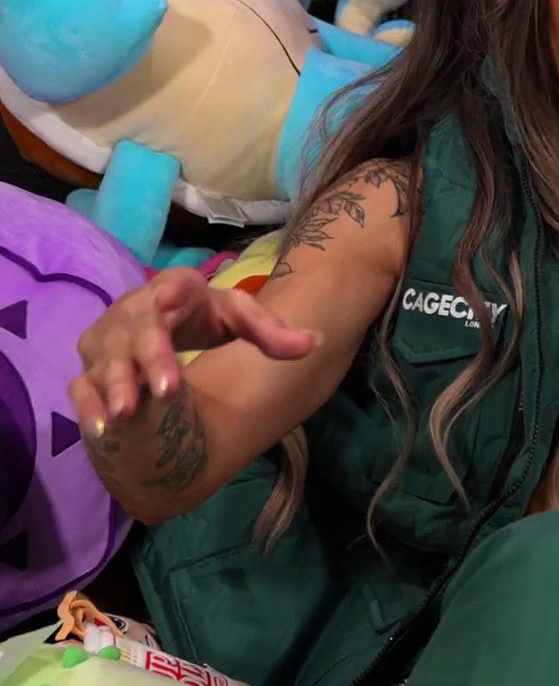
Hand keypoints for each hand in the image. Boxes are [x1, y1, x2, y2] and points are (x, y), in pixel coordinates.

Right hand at [69, 267, 315, 435]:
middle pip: (137, 332)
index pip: (171, 289)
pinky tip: (101, 429)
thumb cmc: (207, 317)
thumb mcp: (240, 318)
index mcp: (174, 289)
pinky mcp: (92, 367)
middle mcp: (133, 311)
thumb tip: (315, 343)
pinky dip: (89, 405)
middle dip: (149, 359)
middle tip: (167, 390)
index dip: (168, 294)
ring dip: (114, 386)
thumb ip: (273, 332)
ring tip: (125, 415)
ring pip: (106, 360)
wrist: (167, 321)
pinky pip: (83, 385)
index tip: (168, 300)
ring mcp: (108, 340)